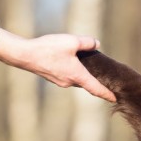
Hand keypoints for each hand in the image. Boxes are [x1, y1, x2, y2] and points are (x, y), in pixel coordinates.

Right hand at [0, 28, 115, 101]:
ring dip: (84, 75)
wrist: (24, 55)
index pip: (96, 89)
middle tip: (107, 79)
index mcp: (77, 75)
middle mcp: (70, 82)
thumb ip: (87, 43)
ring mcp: (60, 81)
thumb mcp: (71, 41)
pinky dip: (74, 72)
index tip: (115, 99)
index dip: (107, 94)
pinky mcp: (53, 77)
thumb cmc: (48, 49)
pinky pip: (68, 76)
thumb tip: (96, 44)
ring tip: (91, 67)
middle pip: (88, 84)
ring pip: (77, 79)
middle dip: (97, 82)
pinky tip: (73, 62)